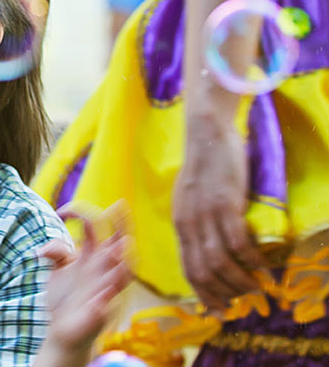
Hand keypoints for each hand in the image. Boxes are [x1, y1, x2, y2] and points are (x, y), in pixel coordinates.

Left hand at [39, 207, 130, 352]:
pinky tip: (104, 293)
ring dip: (123, 260)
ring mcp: (105, 290)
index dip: (81, 212)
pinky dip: (106, 298)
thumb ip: (56, 252)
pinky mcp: (101, 313)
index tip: (61, 212)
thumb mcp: (58, 271)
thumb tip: (46, 249)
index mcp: (93, 256)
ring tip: (122, 246)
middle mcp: (103, 270)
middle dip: (122, 225)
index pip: (97, 227)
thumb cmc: (64, 299)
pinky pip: (108, 304)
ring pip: (124, 273)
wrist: (62, 332)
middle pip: (120, 243)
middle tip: (121, 206)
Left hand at [173, 124, 263, 309]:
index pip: (188, 269)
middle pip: (203, 272)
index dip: (203, 293)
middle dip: (223, 294)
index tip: (218, 309)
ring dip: (241, 282)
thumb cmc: (203, 166)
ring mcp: (206, 215)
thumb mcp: (189, 199)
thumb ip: (196, 222)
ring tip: (258, 290)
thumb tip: (209, 246)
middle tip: (242, 303)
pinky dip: (252, 261)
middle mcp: (189, 224)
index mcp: (180, 224)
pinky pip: (238, 243)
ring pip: (221, 263)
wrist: (206, 135)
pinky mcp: (225, 204)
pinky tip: (264, 268)